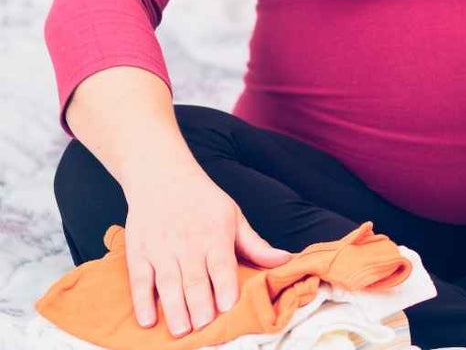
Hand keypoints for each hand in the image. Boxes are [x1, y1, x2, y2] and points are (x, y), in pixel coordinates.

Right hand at [122, 162, 290, 336]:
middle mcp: (187, 244)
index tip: (227, 308)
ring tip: (182, 330)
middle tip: (204, 328)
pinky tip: (147, 320)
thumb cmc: (203, 200)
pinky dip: (142, 301)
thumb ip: (255, 244)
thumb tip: (285, 260)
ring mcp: (161, 249)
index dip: (224, 287)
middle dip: (199, 305)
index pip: (221, 265)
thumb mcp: (234, 217)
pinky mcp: (139, 252)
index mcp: (215, 235)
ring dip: (174, 308)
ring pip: (168, 283)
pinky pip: (140, 280)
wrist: (161, 176)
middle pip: (194, 279)